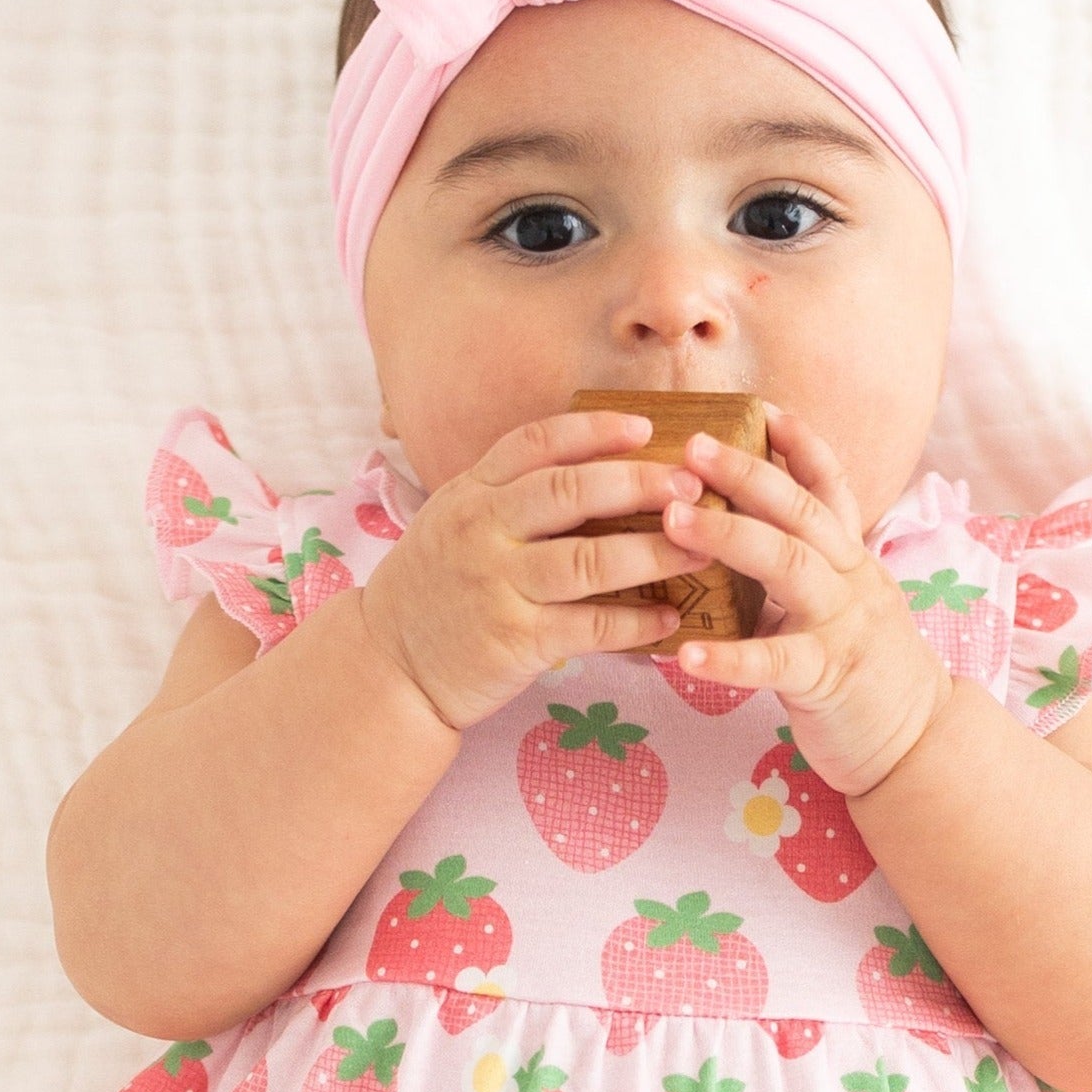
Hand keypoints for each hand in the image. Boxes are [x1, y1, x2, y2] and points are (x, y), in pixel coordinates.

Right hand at [359, 408, 711, 733]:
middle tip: (692, 483)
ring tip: (702, 549)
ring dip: (655, 552)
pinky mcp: (514, 641)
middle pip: (571, 492)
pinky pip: (590, 626)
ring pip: (590, 559)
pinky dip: (636, 622)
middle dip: (640, 483)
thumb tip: (598, 465)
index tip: (646, 427)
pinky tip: (671, 618)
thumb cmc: (437, 586)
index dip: (595, 430)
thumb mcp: (456, 520)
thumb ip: (511, 492)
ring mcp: (497, 586)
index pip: (536, 443)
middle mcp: (482, 531)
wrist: (388, 664)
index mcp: (471, 493)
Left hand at [660, 402, 953, 797]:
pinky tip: (684, 654)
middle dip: (748, 472)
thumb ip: (802, 566)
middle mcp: (851, 579)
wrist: (919, 744)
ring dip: (729, 535)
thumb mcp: (842, 602)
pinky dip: (729, 658)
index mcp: (851, 558)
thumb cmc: (863, 670)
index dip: (801, 445)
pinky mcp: (827, 678)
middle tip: (692, 445)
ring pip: (789, 564)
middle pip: (801, 511)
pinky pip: (774, 662)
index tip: (762, 407)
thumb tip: (736, 529)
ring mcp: (842, 625)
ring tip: (673, 520)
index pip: (830, 486)